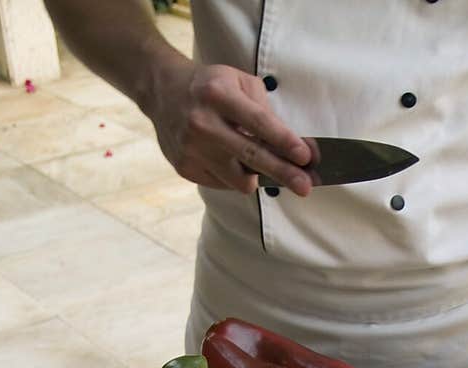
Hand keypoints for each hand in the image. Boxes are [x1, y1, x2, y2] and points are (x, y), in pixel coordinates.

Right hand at [144, 60, 313, 194]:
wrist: (162, 91)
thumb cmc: (211, 87)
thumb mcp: (238, 81)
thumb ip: (264, 110)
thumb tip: (294, 146)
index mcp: (218, 94)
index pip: (259, 123)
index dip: (284, 142)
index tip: (306, 157)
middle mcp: (202, 122)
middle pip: (251, 157)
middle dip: (283, 173)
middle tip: (305, 186)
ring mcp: (191, 149)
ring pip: (239, 181)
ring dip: (257, 177)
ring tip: (262, 167)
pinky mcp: (185, 168)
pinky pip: (223, 184)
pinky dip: (234, 175)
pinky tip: (229, 159)